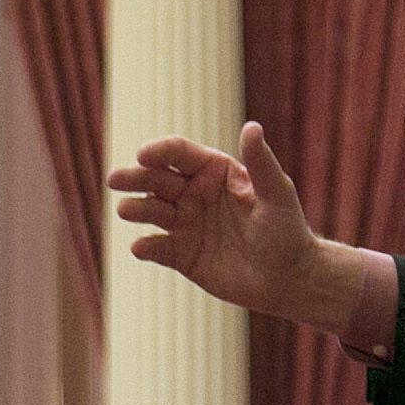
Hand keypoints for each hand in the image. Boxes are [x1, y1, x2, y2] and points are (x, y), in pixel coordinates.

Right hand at [106, 122, 360, 328]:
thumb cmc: (287, 231)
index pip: (180, 154)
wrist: (289, 278)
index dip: (159, 151)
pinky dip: (146, 247)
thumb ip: (261, 162)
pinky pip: (157, 248)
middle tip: (115, 179)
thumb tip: (252, 126)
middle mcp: (194, 193)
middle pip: (157, 179)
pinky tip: (141, 247)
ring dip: (137, 208)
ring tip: (126, 211)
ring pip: (152, 210)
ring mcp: (185, 224)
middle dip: (135, 177)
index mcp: (214, 171)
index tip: (143, 155)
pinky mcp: (181, 255)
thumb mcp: (277, 194)